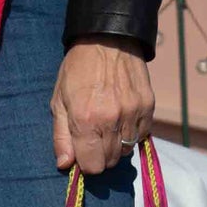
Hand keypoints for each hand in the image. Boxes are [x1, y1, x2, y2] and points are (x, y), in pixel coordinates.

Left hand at [51, 38, 153, 175]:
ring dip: (116, 144)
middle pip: (110, 161)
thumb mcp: (58, 101)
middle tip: (94, 135)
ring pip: (126, 150)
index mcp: (86, 121)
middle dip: (100, 154)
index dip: (86, 163)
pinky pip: (142, 135)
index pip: (93, 166)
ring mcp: (133, 113)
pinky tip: (122, 118)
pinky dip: (132, 132)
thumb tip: (66, 165)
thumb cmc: (78, 70)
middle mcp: (112, 120)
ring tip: (108, 125)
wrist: (107, 40)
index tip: (83, 152)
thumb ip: (61, 137)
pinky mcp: (148, 107)